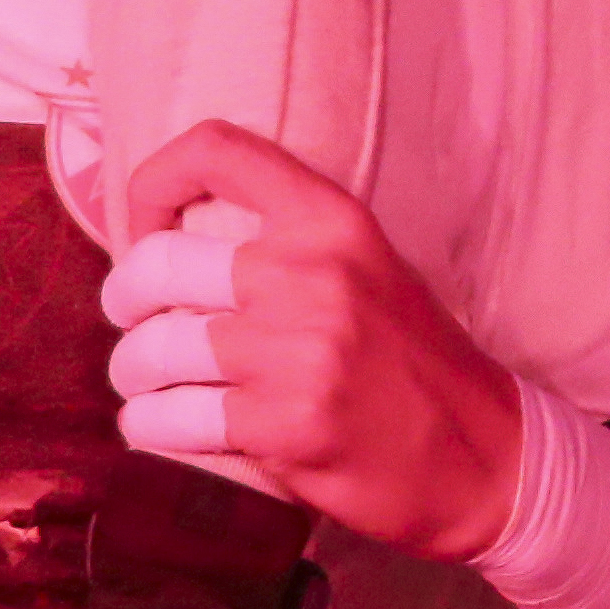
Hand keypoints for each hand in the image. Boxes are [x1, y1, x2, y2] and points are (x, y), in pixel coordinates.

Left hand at [105, 122, 525, 560]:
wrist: (486, 458)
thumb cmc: (411, 362)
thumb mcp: (364, 269)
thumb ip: (283, 245)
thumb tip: (166, 239)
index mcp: (331, 220)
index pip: (216, 150)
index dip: (153, 183)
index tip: (143, 228)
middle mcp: (311, 273)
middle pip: (156, 264)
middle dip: (123, 301)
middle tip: (133, 325)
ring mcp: (296, 352)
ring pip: (153, 351)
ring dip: (134, 376)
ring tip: (150, 387)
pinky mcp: (284, 427)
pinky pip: (171, 421)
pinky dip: (152, 430)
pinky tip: (165, 432)